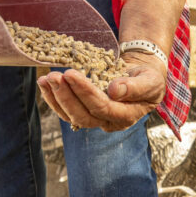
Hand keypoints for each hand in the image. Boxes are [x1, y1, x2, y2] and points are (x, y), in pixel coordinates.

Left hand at [38, 54, 166, 131]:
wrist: (142, 76)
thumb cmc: (149, 78)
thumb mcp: (151, 80)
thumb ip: (136, 87)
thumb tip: (114, 91)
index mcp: (126, 116)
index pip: (102, 107)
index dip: (85, 92)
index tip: (71, 74)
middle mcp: (108, 122)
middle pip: (83, 115)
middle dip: (65, 96)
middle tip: (54, 76)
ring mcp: (94, 119)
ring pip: (71, 116)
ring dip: (55, 98)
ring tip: (45, 79)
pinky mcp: (84, 111)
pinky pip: (65, 110)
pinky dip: (53, 98)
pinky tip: (44, 84)